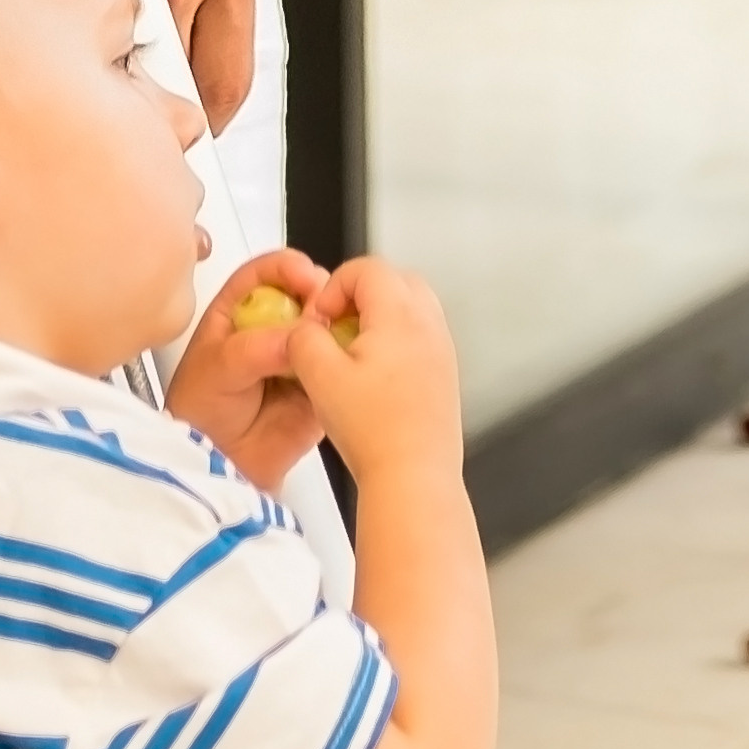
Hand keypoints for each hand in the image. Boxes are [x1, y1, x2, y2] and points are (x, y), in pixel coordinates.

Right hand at [106, 0, 258, 129]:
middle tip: (146, 109)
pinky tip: (80, 24)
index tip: (193, 130)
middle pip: (186, 89)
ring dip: (127, 76)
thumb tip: (195, 69)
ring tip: (107, 57)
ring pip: (140, 69)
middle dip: (167, 108)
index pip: (229, 82)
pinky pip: (99, 36)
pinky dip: (92, 44)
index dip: (210, 119)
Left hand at [164, 246, 333, 490]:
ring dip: (336, 329)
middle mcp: (274, 327)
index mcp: (241, 309)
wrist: (217, 465)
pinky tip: (342, 366)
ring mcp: (298, 356)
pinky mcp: (320, 386)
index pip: (268, 272)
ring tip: (331, 342)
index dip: (287, 267)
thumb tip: (296, 336)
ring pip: (328, 328)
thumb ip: (256, 348)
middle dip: (319, 297)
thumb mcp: (219, 367)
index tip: (304, 274)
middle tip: (322, 312)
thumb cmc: (200, 410)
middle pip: (307, 295)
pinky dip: (346, 363)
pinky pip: (340, 367)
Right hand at [282, 255, 462, 488]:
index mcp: (400, 314)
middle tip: (336, 325)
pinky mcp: (445, 376)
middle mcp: (428, 325)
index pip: (366, 269)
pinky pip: (421, 337)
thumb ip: (303, 338)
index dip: (333, 287)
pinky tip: (374, 377)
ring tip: (353, 351)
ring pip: (411, 307)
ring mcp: (442, 351)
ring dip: (380, 317)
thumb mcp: (319, 376)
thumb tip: (303, 329)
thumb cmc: (374, 431)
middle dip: (359, 294)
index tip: (318, 319)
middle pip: (394, 280)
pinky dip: (397, 341)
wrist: (414, 479)